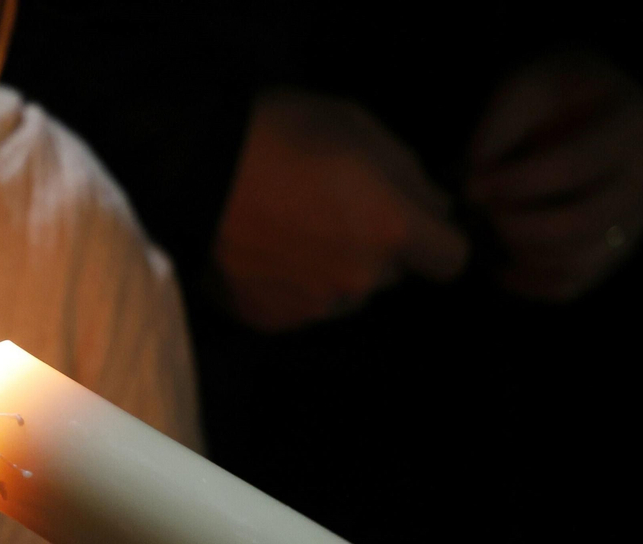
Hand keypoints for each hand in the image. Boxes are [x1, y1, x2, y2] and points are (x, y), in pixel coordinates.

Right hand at [213, 88, 470, 331]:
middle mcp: (361, 278)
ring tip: (292, 232)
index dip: (436, 238)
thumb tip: (431, 202)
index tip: (413, 220)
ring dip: (334, 269)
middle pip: (392, 274)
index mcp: (392, 228)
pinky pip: (300, 306)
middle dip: (376, 247)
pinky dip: (291, 284)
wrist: (191, 172)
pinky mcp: (272, 319)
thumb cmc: (278, 134)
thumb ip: (407, 170)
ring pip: (346, 292)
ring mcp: (314, 305)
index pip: (451, 259)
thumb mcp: (357, 125)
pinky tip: (264, 251)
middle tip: (334, 210)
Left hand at [467, 51, 642, 301]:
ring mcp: (640, 218)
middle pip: (583, 221)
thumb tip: (476, 183)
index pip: (578, 164)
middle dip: (516, 224)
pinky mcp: (618, 250)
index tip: (472, 187)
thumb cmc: (548, 97)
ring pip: (578, 261)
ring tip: (488, 229)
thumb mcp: (520, 88)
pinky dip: (528, 283)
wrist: (579, 110)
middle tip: (478, 211)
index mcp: (636, 123)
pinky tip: (499, 265)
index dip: (518, 183)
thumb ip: (496, 129)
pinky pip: (571, 285)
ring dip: (520, 253)